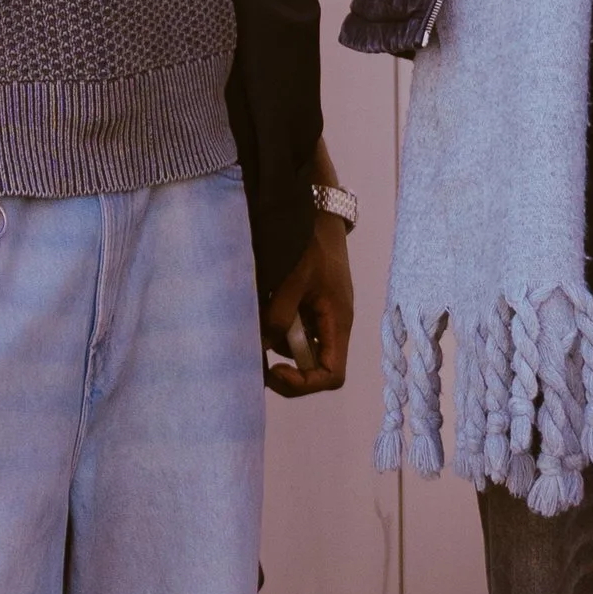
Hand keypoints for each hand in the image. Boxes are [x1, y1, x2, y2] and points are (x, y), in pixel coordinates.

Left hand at [262, 216, 352, 398]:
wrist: (315, 210)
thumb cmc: (309, 242)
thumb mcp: (292, 279)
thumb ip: (279, 315)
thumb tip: (264, 345)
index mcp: (338, 322)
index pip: (331, 375)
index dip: (303, 383)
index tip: (274, 370)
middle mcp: (332, 324)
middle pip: (315, 367)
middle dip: (286, 369)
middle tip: (256, 359)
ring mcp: (321, 314)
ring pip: (300, 348)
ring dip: (277, 345)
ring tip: (255, 328)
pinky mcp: (309, 303)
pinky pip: (294, 328)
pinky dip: (276, 327)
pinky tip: (260, 312)